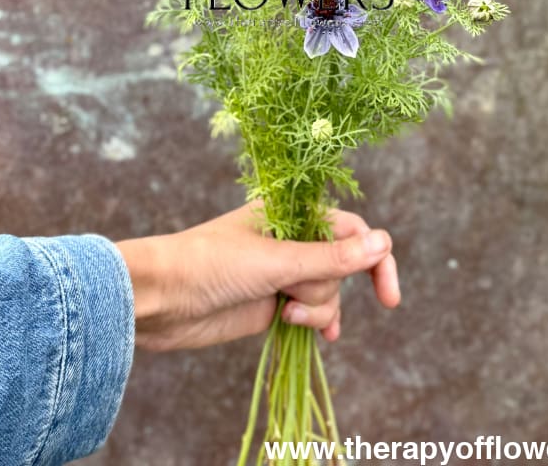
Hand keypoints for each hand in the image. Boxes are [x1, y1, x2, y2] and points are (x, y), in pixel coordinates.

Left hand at [115, 202, 399, 350]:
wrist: (160, 299)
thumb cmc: (211, 264)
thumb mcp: (275, 261)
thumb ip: (331, 258)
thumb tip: (384, 243)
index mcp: (290, 211)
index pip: (351, 229)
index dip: (374, 257)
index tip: (388, 295)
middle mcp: (291, 238)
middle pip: (341, 265)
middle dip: (327, 286)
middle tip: (293, 295)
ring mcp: (282, 272)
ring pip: (328, 291)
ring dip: (317, 307)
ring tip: (285, 313)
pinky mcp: (272, 303)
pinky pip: (312, 311)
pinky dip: (318, 321)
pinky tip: (320, 335)